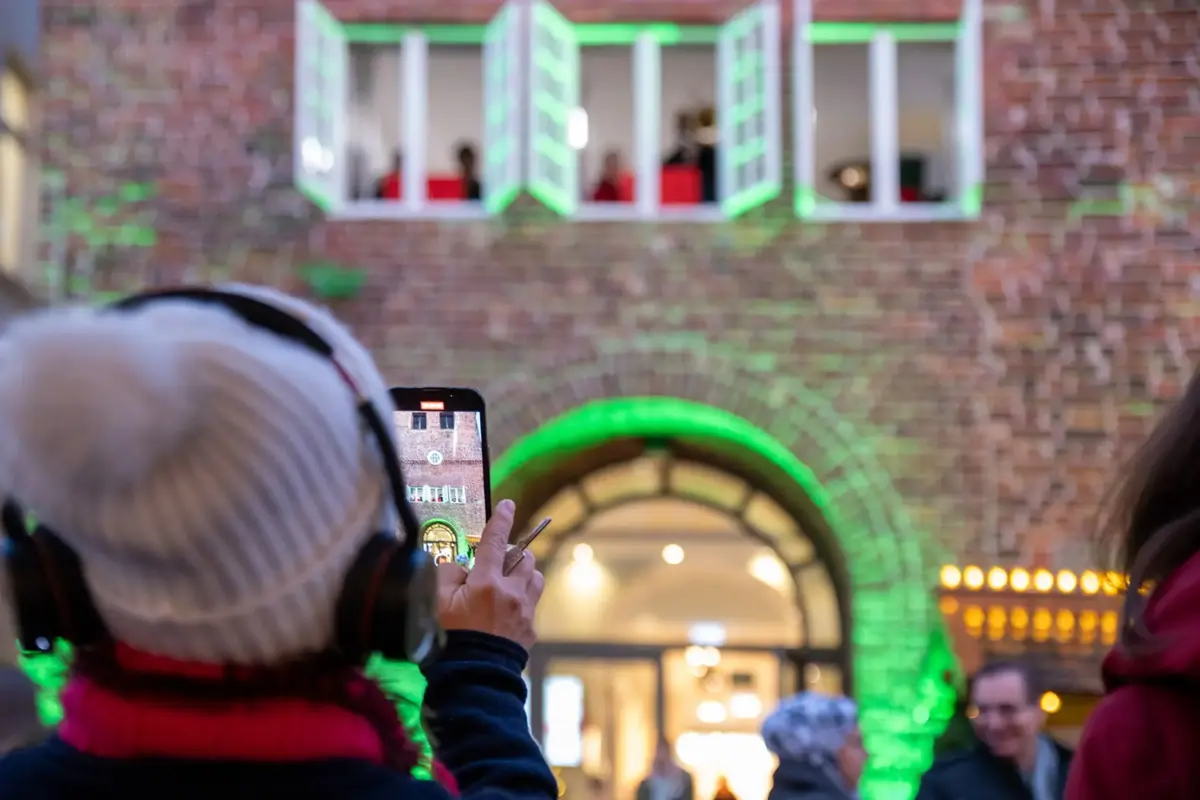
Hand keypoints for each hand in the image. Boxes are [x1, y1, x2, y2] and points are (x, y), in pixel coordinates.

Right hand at [435, 499, 544, 649]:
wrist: (471, 679)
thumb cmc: (449, 641)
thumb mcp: (436, 603)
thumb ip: (447, 575)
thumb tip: (460, 568)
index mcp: (487, 583)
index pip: (496, 541)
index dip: (501, 519)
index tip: (508, 504)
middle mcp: (512, 593)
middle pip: (524, 557)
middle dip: (513, 552)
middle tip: (495, 561)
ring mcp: (525, 611)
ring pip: (535, 577)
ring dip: (523, 573)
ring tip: (507, 581)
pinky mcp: (530, 629)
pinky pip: (532, 604)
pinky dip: (522, 599)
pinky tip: (506, 610)